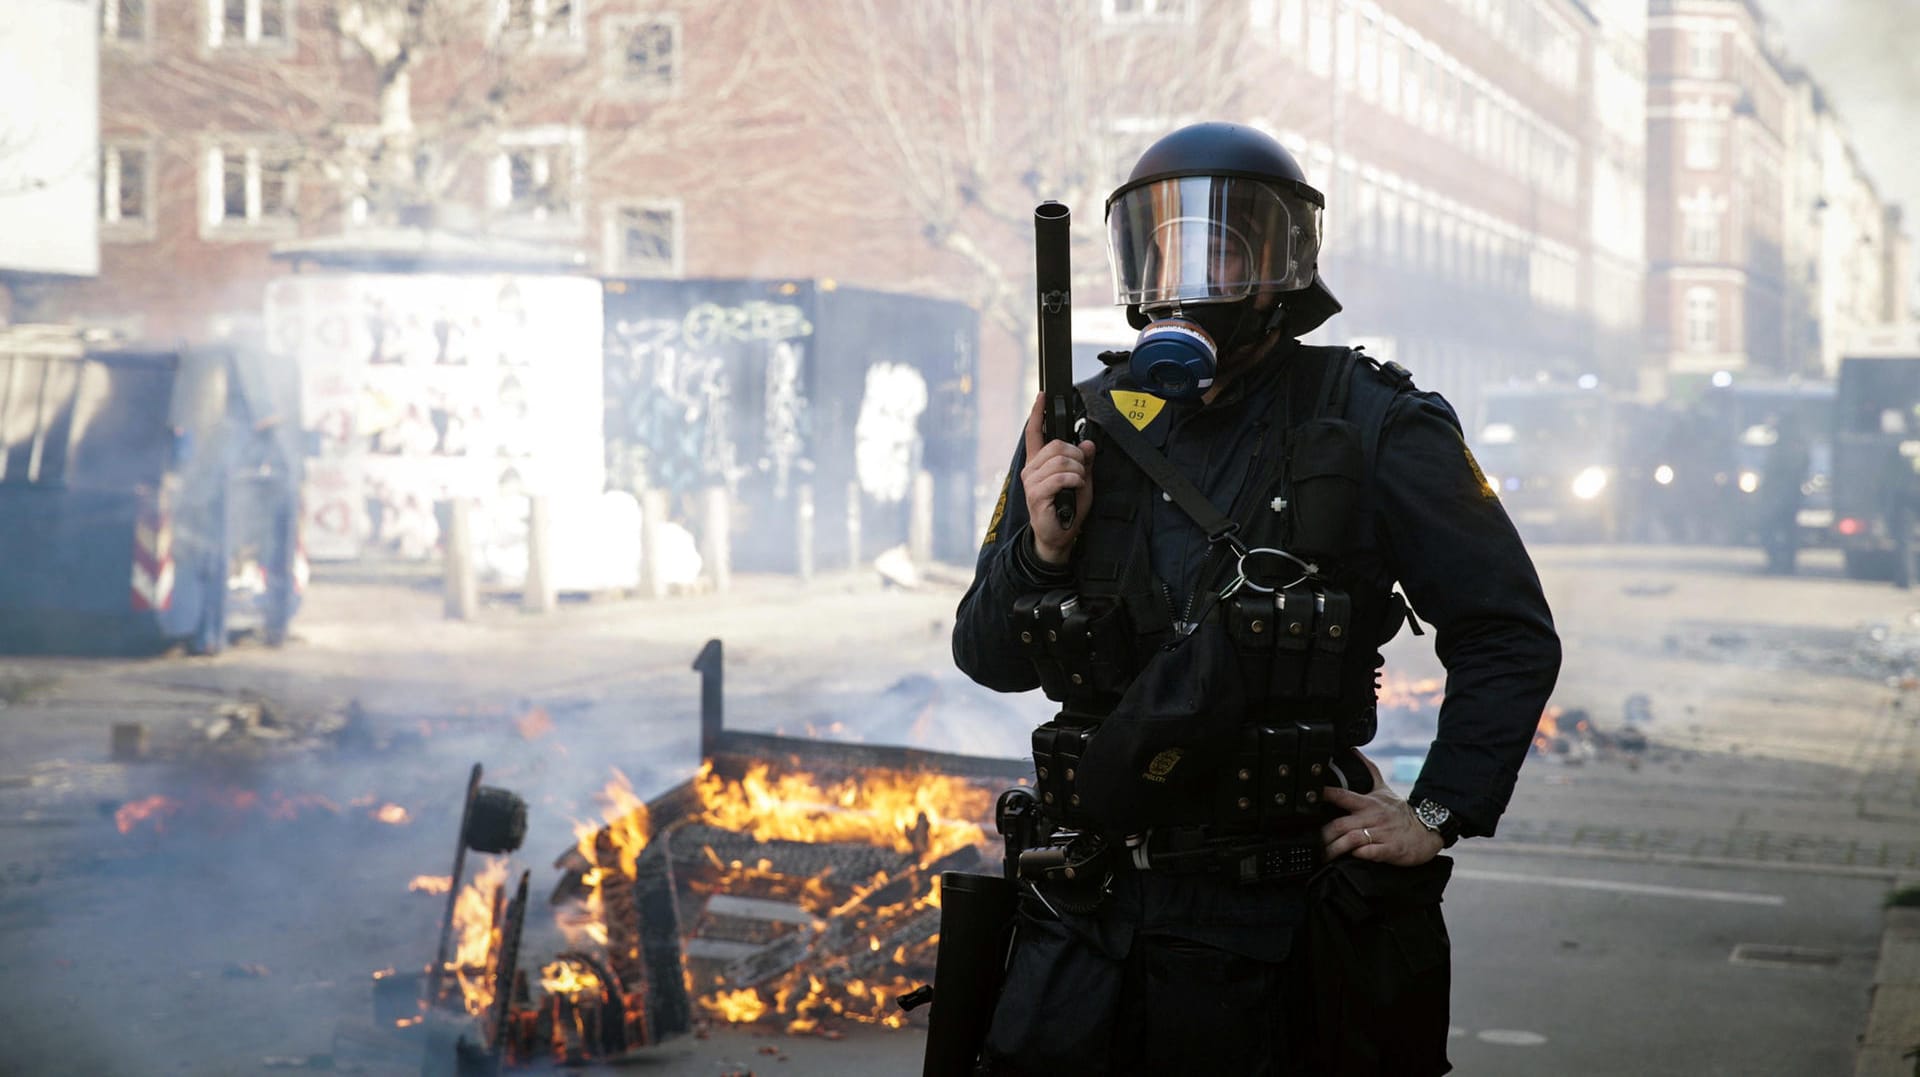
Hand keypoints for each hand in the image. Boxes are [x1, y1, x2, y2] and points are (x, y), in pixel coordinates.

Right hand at [1020, 392, 1095, 565]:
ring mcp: (1032, 482)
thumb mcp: (1082, 480)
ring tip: (1078, 483)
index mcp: (1039, 463)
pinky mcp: (1036, 495)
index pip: (1035, 433)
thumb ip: (1084, 462)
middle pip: (1055, 445)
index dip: (1038, 413)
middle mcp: (1032, 470)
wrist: (1059, 536)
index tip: (1042, 396)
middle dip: (1076, 455)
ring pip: (1060, 461)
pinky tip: (1075, 488)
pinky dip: (1074, 481)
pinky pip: (1060, 477)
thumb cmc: (1067, 510)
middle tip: (1081, 470)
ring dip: (1077, 470)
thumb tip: (1088, 443)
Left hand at [1320, 752, 1444, 866]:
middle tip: (1312, 842)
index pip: (1341, 795)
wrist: (1427, 831)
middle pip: (1340, 824)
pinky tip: (1348, 857)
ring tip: (1324, 855)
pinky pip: (1369, 853)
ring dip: (1335, 848)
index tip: (1308, 799)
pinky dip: (1357, 855)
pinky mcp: (1389, 850)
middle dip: (1323, 834)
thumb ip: (1368, 771)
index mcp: (1368, 803)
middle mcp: (1372, 817)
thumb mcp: (1383, 789)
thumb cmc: (1400, 813)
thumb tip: (1355, 751)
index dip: (1324, 795)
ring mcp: (1381, 834)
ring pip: (1351, 840)